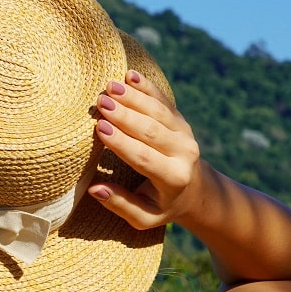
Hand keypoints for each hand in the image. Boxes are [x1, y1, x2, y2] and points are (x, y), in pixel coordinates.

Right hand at [87, 70, 211, 229]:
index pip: (145, 158)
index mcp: (173, 179)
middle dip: (125, 115)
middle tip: (102, 102)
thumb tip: (94, 189)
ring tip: (110, 86)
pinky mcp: (181, 120)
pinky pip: (164, 101)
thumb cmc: (161, 204)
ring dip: (134, 97)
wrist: (196, 190)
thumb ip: (121, 204)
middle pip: (152, 130)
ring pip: (158, 111)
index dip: (122, 143)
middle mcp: (184, 154)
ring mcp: (185, 134)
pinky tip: (130, 75)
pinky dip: (147, 87)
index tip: (100, 128)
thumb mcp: (144, 216)